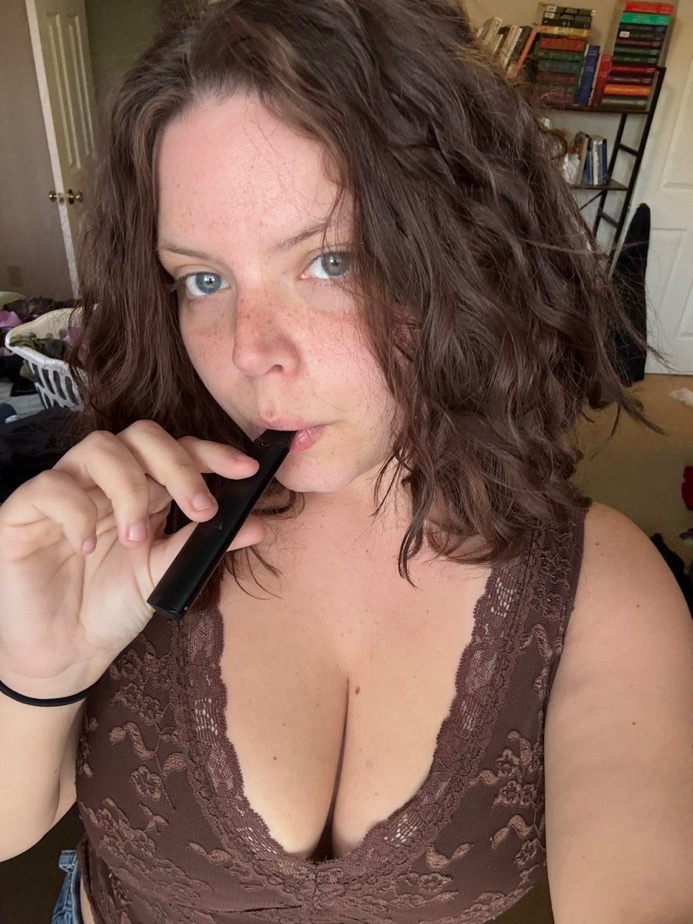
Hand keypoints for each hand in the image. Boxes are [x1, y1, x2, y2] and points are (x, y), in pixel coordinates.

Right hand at [0, 421, 262, 697]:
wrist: (66, 652)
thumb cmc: (113, 607)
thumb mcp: (166, 574)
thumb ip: (203, 546)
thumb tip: (258, 524)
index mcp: (144, 490)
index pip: (177, 450)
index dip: (212, 453)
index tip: (246, 471)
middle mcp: (106, 481)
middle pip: (141, 436)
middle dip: (177, 466)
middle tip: (198, 510)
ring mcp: (66, 490)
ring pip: (99, 448)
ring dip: (130, 489)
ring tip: (137, 539)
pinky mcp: (24, 510)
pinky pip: (51, 486)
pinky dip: (75, 511)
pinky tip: (88, 547)